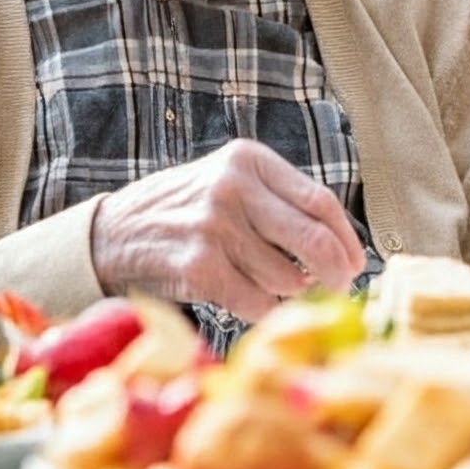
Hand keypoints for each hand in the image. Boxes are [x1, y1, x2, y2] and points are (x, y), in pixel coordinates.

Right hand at [89, 137, 366, 316]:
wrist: (113, 232)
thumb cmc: (186, 211)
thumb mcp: (230, 182)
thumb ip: (279, 202)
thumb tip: (340, 248)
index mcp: (249, 160)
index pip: (321, 201)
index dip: (346, 238)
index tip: (356, 262)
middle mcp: (233, 188)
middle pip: (313, 239)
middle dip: (335, 273)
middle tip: (338, 288)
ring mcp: (214, 227)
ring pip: (286, 278)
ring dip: (289, 292)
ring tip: (272, 285)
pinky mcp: (198, 267)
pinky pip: (256, 301)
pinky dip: (262, 308)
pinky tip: (249, 298)